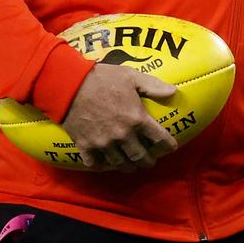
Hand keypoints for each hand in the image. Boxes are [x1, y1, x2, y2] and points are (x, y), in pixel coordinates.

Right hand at [62, 63, 177, 169]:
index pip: (159, 138)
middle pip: (140, 157)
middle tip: (150, 160)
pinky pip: (96, 164)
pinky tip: (105, 163)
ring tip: (131, 164)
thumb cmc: (102, 78)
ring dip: (128, 165)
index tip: (171, 147)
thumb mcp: (131, 76)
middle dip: (148, 161)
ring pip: (120, 163)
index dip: (168, 145)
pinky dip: (102, 165)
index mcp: (136, 118)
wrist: (70, 85)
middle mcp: (123, 136)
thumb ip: (153, 86)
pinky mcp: (86, 146)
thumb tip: (173, 92)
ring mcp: (104, 144)